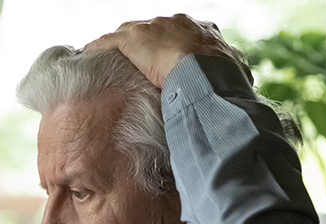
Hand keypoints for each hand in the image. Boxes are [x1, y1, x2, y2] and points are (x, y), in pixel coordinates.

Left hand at [84, 14, 249, 87]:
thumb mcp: (232, 78)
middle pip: (153, 31)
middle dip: (143, 44)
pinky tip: (87, 55)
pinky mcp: (133, 39)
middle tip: (132, 59)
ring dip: (117, 45)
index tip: (164, 59)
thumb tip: (237, 97)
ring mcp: (155, 29)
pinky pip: (109, 42)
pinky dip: (98, 48)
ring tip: (104, 57)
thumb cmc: (224, 81)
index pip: (180, 35)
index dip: (170, 47)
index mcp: (203, 31)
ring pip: (129, 34)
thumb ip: (228, 83)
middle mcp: (177, 24)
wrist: (206, 73)